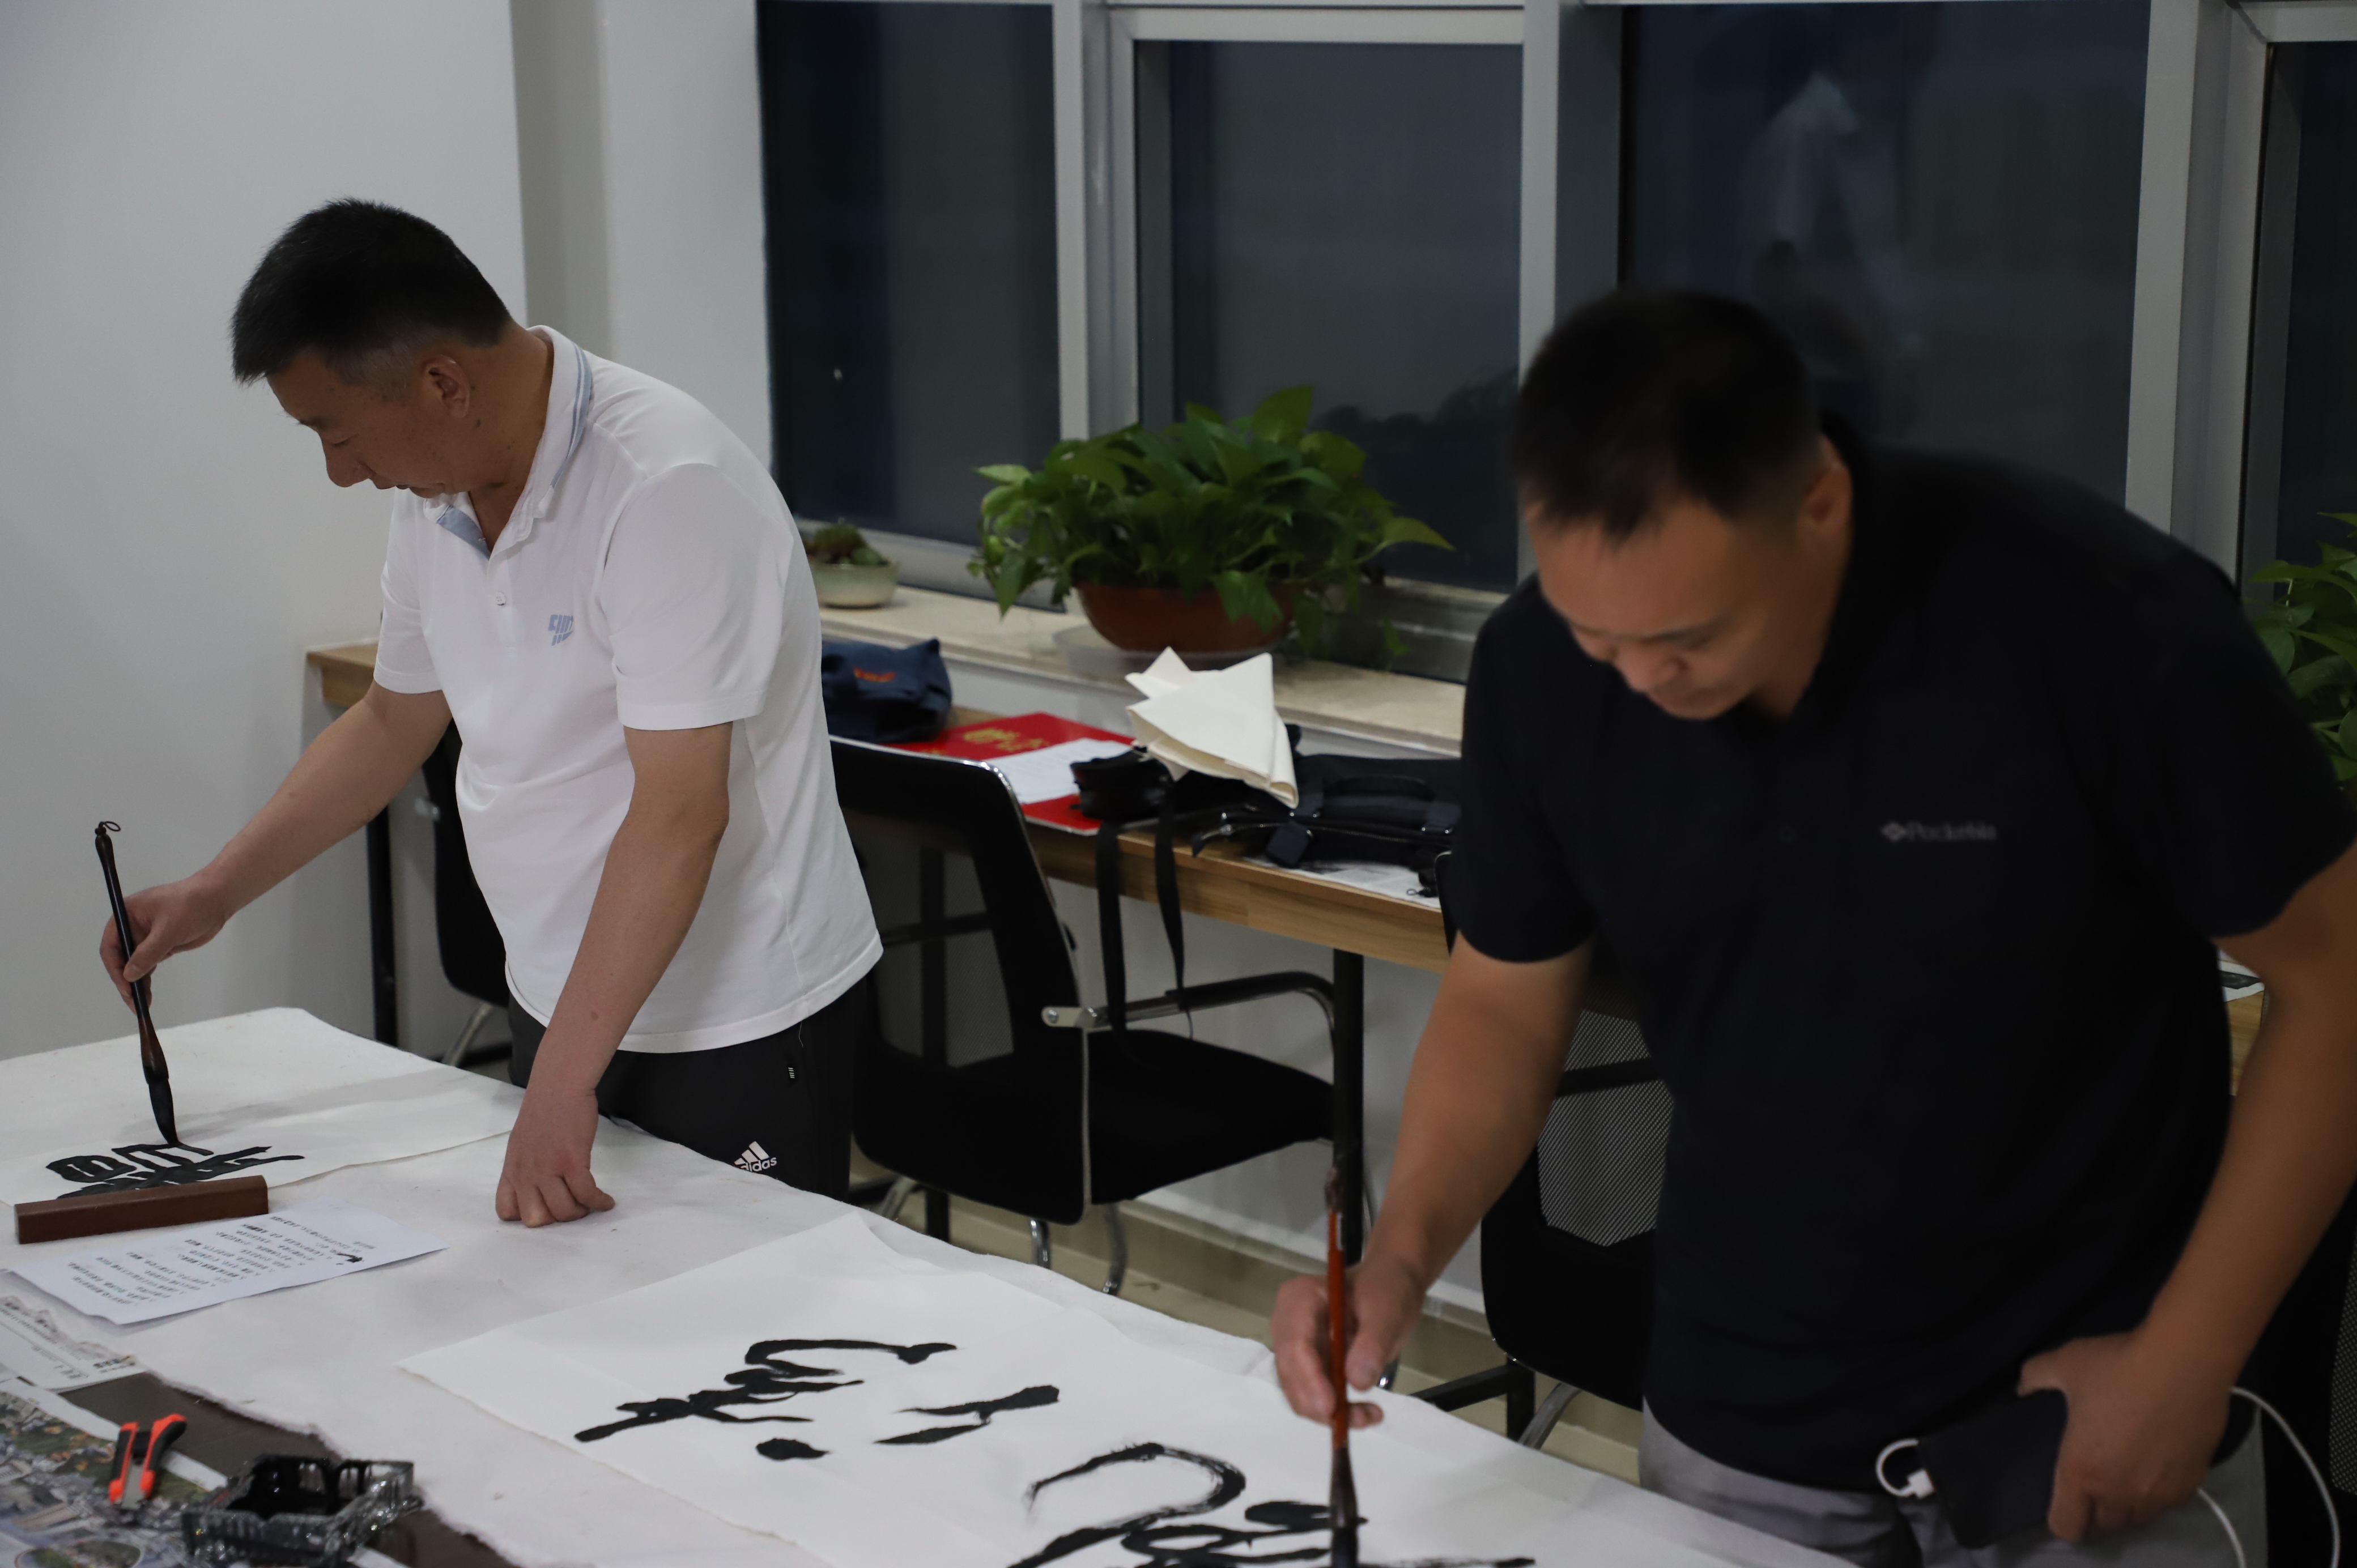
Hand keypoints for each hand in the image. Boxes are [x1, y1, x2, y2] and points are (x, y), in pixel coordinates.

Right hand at [101, 875, 232, 1007]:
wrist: (217, 899)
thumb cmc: (191, 905)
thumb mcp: (168, 929)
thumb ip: (148, 952)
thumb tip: (129, 975)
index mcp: (126, 915)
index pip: (111, 945)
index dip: (115, 968)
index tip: (125, 987)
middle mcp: (131, 927)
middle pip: (120, 958)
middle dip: (124, 980)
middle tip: (132, 1002)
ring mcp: (145, 937)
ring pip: (134, 964)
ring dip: (136, 983)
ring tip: (141, 1004)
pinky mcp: (160, 945)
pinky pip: (148, 965)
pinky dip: (147, 979)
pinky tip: (147, 994)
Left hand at [495, 1079, 616, 1226]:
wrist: (559, 1086)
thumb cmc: (544, 1109)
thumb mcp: (521, 1143)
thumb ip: (525, 1167)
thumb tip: (537, 1186)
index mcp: (512, 1169)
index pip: (507, 1211)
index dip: (528, 1215)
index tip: (546, 1209)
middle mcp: (526, 1173)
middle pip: (537, 1219)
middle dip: (556, 1220)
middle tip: (570, 1207)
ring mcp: (548, 1168)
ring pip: (564, 1211)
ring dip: (580, 1212)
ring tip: (589, 1203)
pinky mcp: (573, 1162)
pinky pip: (587, 1195)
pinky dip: (599, 1203)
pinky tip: (606, 1201)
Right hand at [1272, 1250, 1423, 1430]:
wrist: (1391, 1285)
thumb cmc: (1387, 1288)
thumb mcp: (1388, 1311)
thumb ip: (1373, 1343)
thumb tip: (1357, 1381)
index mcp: (1300, 1299)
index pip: (1294, 1344)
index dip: (1308, 1379)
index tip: (1331, 1407)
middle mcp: (1288, 1323)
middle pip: (1290, 1372)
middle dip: (1318, 1403)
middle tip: (1356, 1420)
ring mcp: (1296, 1345)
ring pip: (1299, 1390)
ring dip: (1329, 1412)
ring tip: (1368, 1416)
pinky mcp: (1309, 1364)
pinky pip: (1314, 1394)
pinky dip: (1335, 1411)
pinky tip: (1364, 1413)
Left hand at [2019, 1330, 2232, 1540]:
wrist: (2183, 1363)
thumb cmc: (2116, 1367)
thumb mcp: (2064, 1363)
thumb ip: (2035, 1377)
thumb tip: (2022, 1387)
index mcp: (2081, 1472)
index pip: (2066, 1525)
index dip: (2062, 1520)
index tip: (2065, 1502)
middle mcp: (2118, 1492)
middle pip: (2104, 1528)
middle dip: (2096, 1515)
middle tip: (2095, 1489)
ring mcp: (2158, 1493)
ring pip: (2139, 1519)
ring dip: (2129, 1508)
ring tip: (2126, 1481)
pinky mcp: (2191, 1484)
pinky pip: (2169, 1503)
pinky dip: (2160, 1494)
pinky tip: (2157, 1469)